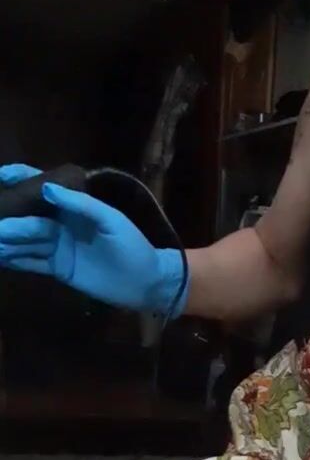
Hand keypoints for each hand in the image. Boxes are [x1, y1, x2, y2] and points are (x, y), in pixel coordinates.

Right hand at [0, 163, 188, 316]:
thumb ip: (81, 204)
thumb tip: (47, 188)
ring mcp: (57, 247)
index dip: (20, 180)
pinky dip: (14, 260)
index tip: (1, 177)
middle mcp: (61, 224)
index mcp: (74, 206)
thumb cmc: (132, 247)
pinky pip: (31, 263)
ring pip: (26, 241)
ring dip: (6, 241)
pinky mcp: (57, 269)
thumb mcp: (111, 220)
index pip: (42, 188)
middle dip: (8, 219)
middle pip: (28, 218)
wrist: (145, 283)